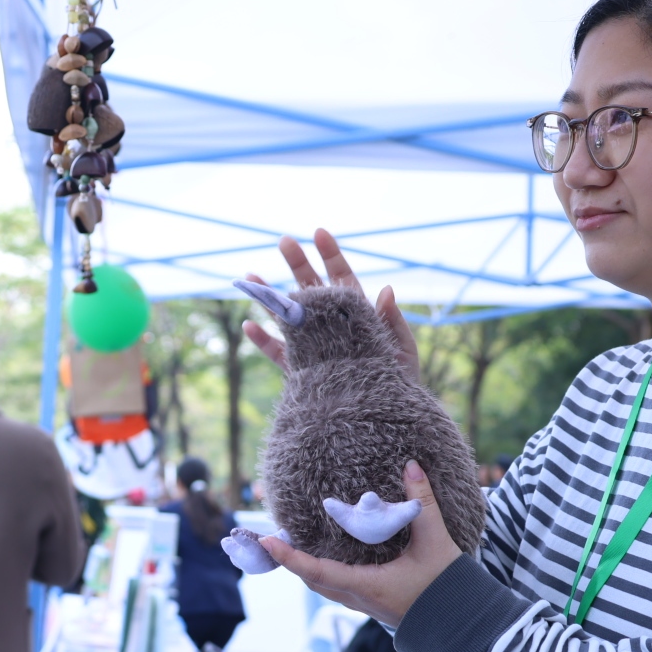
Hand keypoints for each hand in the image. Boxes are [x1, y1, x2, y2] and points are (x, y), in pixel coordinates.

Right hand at [242, 227, 418, 378]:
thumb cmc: (399, 385)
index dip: (331, 256)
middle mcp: (333, 328)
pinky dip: (262, 341)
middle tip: (284, 240)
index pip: (342, 279)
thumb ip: (392, 322)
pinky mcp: (302, 372)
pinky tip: (250, 326)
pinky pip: (278, 354)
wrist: (384, 419)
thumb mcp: (402, 352)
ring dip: (269, 297)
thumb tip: (386, 289)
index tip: (319, 233)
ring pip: (288, 316)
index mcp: (359, 317)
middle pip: (311, 290)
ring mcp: (314, 348)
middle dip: (297, 264)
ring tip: (250, 277)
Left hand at [259, 461, 461, 629]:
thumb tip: (411, 466)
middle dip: (290, 560)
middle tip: (271, 538)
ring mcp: (363, 604)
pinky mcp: (371, 604)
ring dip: (304, 566)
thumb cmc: (448, 586)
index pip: (317, 571)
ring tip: (290, 544)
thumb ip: (422, 502)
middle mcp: (359, 598)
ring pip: (323, 586)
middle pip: (312, 580)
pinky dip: (320, 571)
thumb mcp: (435, 540)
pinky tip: (323, 556)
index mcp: (367, 586)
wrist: (462, 625)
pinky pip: (335, 587)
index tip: (267, 543)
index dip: (290, 557)